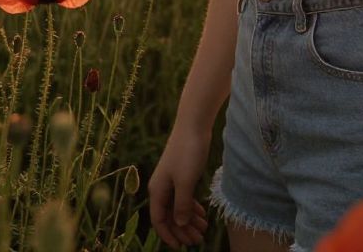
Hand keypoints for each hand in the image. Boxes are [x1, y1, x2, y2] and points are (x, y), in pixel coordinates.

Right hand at [148, 123, 211, 249]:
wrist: (194, 123)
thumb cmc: (188, 151)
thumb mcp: (186, 181)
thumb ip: (182, 205)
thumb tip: (180, 224)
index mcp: (158, 190)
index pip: (159, 220)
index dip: (168, 235)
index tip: (181, 247)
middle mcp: (162, 187)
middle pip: (170, 216)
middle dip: (183, 230)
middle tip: (199, 241)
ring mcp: (172, 180)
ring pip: (179, 206)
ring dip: (190, 220)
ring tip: (204, 230)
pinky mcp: (182, 173)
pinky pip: (185, 196)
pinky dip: (193, 206)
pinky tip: (203, 214)